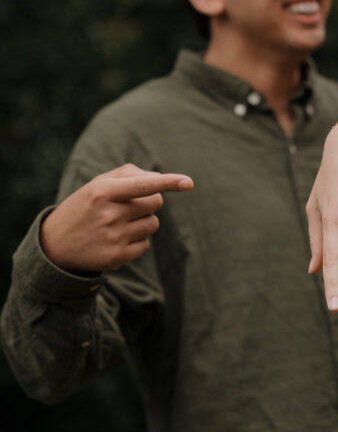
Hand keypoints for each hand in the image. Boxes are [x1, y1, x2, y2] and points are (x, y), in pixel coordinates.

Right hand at [40, 163, 193, 272]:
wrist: (55, 244)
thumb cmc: (85, 206)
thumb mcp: (97, 184)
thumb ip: (129, 174)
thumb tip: (160, 179)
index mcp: (103, 191)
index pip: (142, 185)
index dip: (168, 182)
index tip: (188, 182)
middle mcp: (108, 214)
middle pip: (155, 202)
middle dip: (149, 201)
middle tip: (129, 206)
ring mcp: (113, 237)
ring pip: (153, 224)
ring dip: (144, 221)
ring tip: (119, 223)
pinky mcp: (117, 257)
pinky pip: (146, 244)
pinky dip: (138, 240)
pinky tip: (117, 239)